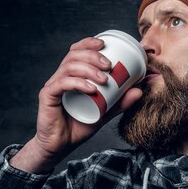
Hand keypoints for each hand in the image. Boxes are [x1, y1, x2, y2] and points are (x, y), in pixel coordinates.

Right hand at [11, 37, 142, 172]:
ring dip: (88, 69)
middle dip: (93, 55)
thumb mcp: (105, 112)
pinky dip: (78, 83)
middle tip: (109, 65)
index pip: (77, 51)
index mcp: (72, 75)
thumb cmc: (79, 126)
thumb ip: (120, 102)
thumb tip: (140, 90)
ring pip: (69, 67)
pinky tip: (90, 88)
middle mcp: (61, 76)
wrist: (61, 145)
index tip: (105, 43)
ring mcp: (53, 85)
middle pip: (74, 55)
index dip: (89, 42)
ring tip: (104, 79)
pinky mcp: (47, 96)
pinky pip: (61, 84)